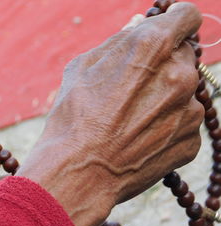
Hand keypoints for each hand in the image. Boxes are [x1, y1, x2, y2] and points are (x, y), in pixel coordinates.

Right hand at [17, 3, 202, 225]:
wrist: (78, 171)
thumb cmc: (73, 118)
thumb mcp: (83, 68)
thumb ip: (118, 42)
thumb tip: (139, 26)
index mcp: (152, 46)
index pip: (186, 16)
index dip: (175, 23)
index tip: (168, 33)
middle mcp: (180, 74)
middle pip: (183, 57)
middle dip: (164, 66)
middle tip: (134, 88)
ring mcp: (190, 111)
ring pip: (185, 93)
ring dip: (165, 99)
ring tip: (131, 120)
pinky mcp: (191, 141)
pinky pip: (183, 124)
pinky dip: (166, 127)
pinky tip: (139, 139)